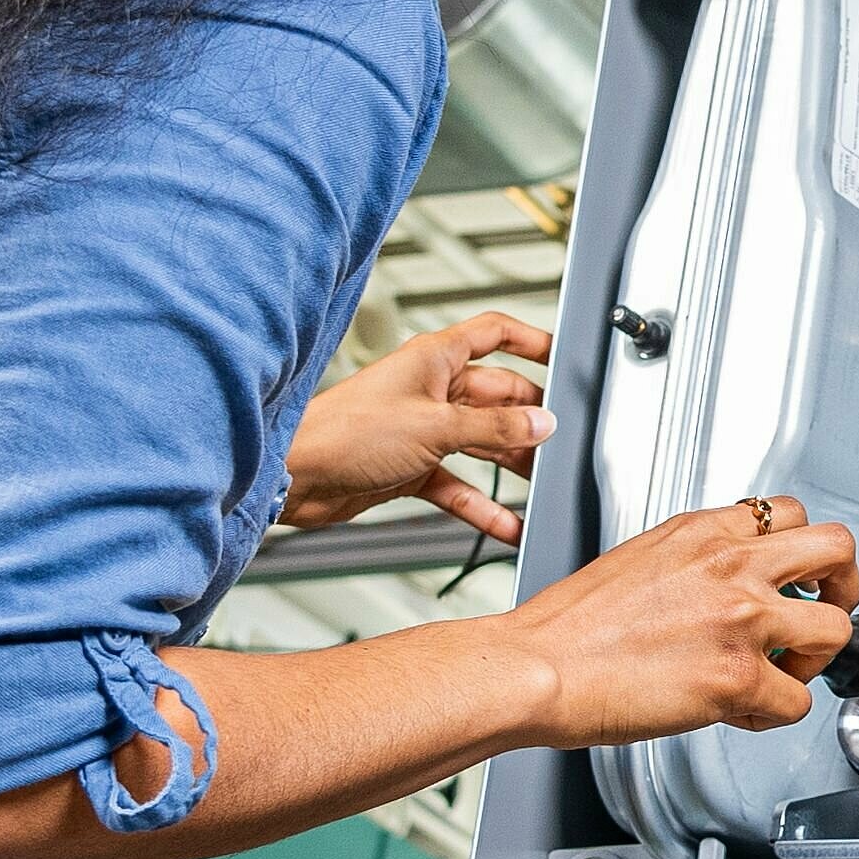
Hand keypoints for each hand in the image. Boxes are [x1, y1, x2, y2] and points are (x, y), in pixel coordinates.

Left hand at [283, 313, 555, 544]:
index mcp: (435, 358)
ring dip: (510, 464)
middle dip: (528, 418)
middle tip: (559, 439)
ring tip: (541, 484)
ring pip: (481, 443)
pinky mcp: (411, 468)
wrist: (295, 477)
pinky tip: (504, 523)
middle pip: (497, 397)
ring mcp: (422, 430)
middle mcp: (431, 390)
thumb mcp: (436, 427)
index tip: (563, 359)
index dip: (531, 342)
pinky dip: (480, 504)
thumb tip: (540, 423)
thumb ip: (495, 428)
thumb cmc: (345, 432)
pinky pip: (458, 485)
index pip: (495, 335)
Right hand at [498, 496, 858, 746]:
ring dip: (816, 658)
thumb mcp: (639, 560)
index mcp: (703, 532)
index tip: (799, 575)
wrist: (538, 668)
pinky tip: (742, 712)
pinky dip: (775, 714)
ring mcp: (742, 619)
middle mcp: (732, 565)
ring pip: (836, 628)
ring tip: (783, 673)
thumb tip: (719, 585)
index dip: (802, 551)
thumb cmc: (569, 628)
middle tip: (827, 610)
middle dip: (843, 585)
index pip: (789, 514)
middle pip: (836, 550)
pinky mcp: (738, 677)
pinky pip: (797, 702)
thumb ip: (692, 563)